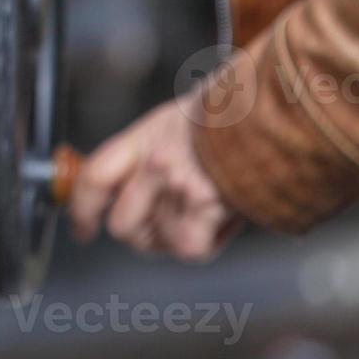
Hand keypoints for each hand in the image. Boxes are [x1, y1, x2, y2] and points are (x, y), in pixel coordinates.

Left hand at [69, 95, 242, 261]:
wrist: (276, 110)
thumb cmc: (234, 116)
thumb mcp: (178, 121)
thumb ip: (150, 153)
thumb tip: (130, 190)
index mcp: (144, 138)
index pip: (94, 179)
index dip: (81, 211)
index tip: (82, 229)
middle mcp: (155, 163)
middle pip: (122, 225)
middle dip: (139, 235)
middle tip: (163, 225)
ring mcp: (179, 185)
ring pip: (157, 242)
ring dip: (176, 237)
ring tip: (204, 212)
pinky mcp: (207, 206)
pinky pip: (189, 248)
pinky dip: (206, 244)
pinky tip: (221, 222)